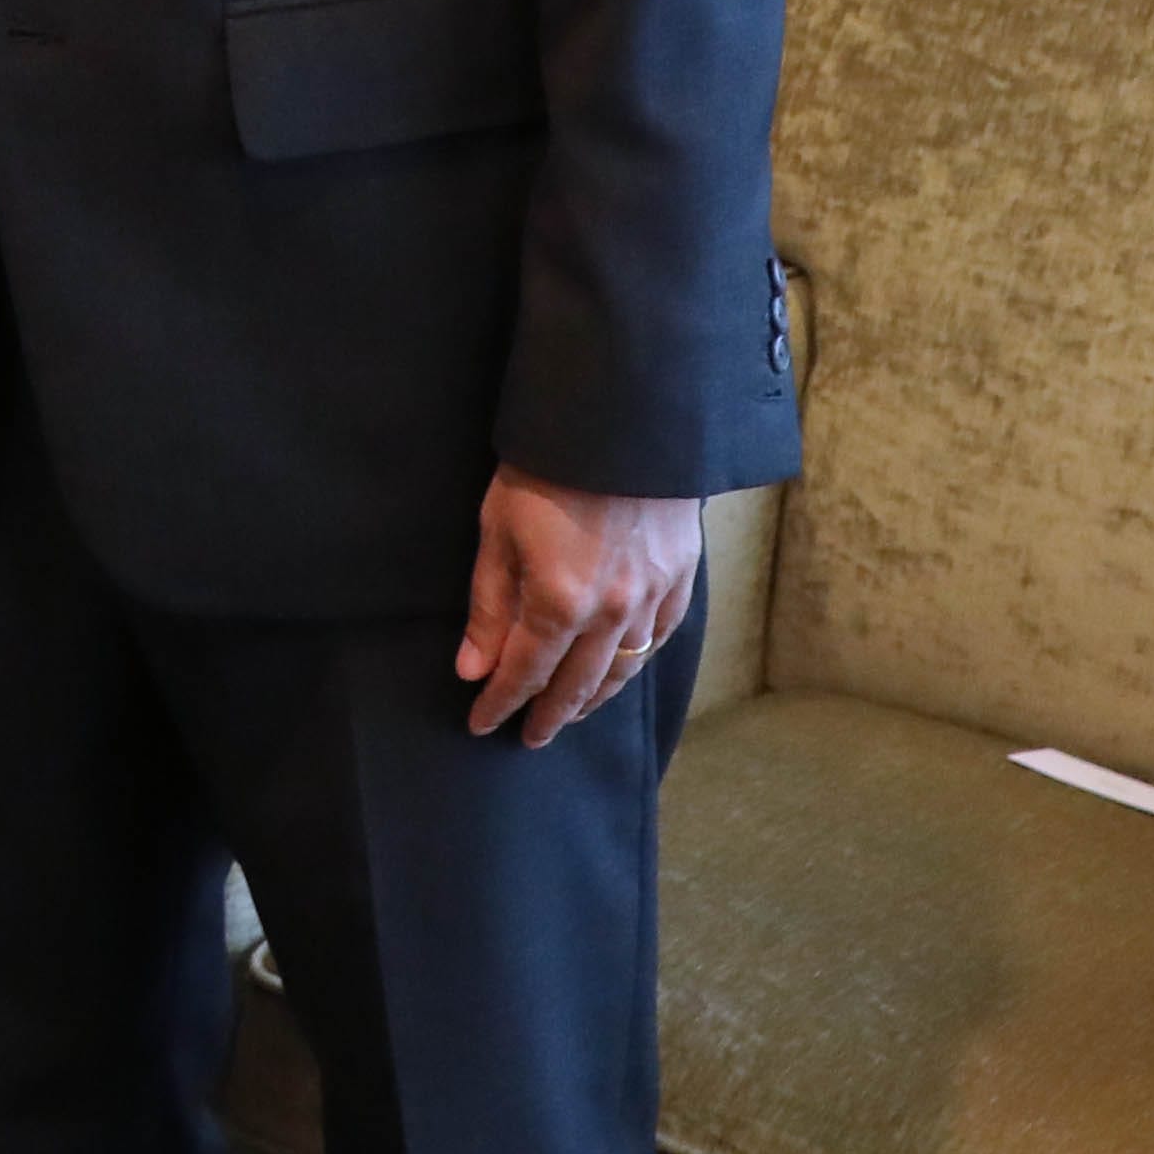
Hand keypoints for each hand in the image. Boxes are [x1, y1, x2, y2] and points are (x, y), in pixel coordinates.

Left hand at [455, 465, 709, 745]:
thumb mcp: (498, 529)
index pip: (523, 673)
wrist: (623, 416)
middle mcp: (611, 612)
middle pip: (576, 685)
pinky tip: (622, 671)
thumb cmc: (546, 465)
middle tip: (528, 738)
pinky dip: (638, 663)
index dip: (499, 703)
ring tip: (570, 714)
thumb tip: (473, 669)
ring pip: (622, 671)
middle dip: (547, 716)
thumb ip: (489, 606)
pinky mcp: (680, 577)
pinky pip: (660, 638)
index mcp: (559, 602)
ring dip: (593, 699)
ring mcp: (652, 597)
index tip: (480, 722)